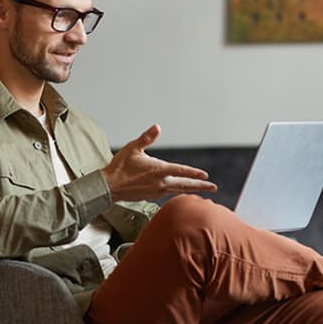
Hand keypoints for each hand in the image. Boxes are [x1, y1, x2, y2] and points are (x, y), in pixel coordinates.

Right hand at [101, 124, 217, 201]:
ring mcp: (156, 191)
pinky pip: (168, 193)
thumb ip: (146, 138)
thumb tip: (157, 127)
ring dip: (190, 189)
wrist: (108, 187)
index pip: (181, 171)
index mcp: (158, 170)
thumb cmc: (120, 167)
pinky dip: (177, 192)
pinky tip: (178, 190)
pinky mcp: (150, 196)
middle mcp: (160, 182)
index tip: (206, 175)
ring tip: (201, 190)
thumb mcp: (133, 148)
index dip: (194, 173)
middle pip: (185, 185)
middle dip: (200, 186)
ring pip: (177, 190)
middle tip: (214, 187)